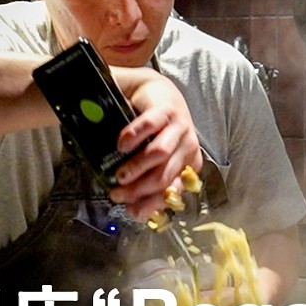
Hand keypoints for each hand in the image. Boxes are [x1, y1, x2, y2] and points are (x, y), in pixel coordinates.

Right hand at [108, 69, 202, 220]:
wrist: (155, 94)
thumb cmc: (155, 132)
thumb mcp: (154, 159)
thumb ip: (147, 183)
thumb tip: (133, 211)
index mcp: (188, 164)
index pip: (172, 192)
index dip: (149, 204)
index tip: (128, 208)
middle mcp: (188, 147)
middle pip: (164, 177)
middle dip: (137, 190)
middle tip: (117, 192)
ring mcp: (179, 127)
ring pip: (160, 154)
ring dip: (137, 167)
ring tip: (119, 173)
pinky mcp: (166, 110)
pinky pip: (149, 126)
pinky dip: (133, 138)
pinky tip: (121, 145)